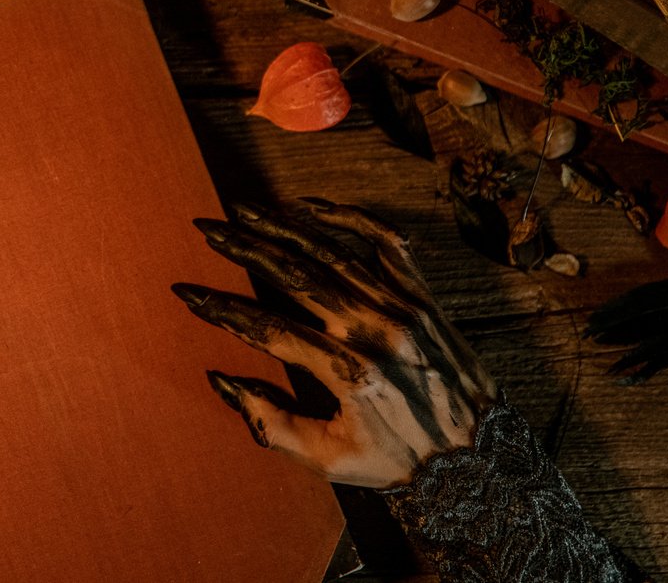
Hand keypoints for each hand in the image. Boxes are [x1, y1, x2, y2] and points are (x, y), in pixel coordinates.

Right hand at [173, 199, 495, 488]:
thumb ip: (272, 424)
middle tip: (207, 228)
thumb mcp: (330, 461)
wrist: (480, 458)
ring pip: (332, 252)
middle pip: (293, 275)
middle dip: (243, 248)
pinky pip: (386, 244)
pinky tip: (313, 207)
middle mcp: (373, 331)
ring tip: (245, 211)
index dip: (221, 309)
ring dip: (283, 227)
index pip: (267, 328)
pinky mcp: (423, 297)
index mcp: (347, 373)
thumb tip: (224, 381)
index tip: (187, 292)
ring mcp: (402, 307)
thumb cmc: (400, 461)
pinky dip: (350, 218)